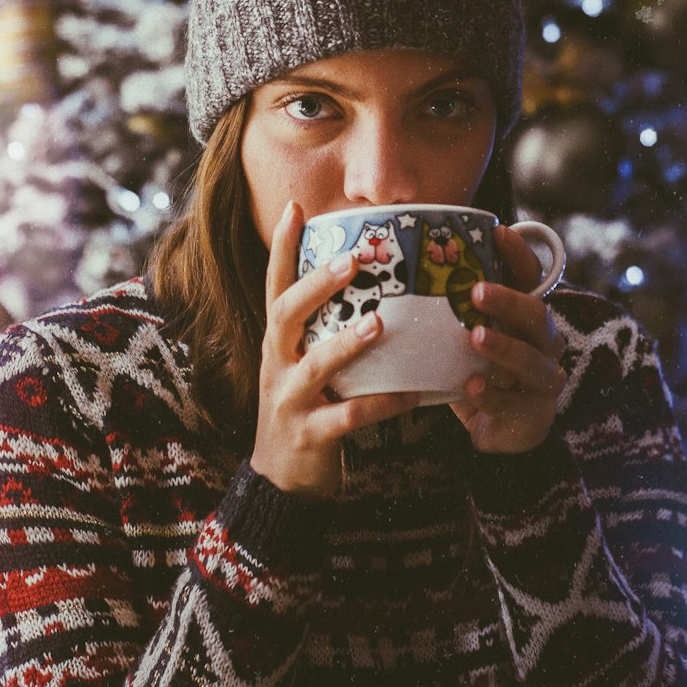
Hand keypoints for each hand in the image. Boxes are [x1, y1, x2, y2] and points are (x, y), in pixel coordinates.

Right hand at [250, 200, 416, 499]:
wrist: (279, 478)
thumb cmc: (302, 406)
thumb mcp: (301, 361)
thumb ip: (323, 327)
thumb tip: (371, 283)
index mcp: (277, 341)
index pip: (274, 285)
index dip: (282, 248)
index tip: (296, 207)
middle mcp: (276, 362)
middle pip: (285, 315)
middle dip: (316, 286)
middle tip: (351, 260)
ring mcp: (289, 399)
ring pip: (315, 365)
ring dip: (347, 343)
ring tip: (379, 323)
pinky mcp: (310, 434)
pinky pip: (348, 417)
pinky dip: (381, 404)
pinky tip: (412, 394)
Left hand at [449, 224, 566, 454]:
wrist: (494, 431)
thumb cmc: (476, 371)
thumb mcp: (464, 337)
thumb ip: (451, 309)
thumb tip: (405, 267)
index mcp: (527, 318)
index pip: (532, 278)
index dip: (519, 255)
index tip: (498, 231)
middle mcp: (544, 344)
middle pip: (537, 315)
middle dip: (508, 301)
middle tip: (476, 291)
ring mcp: (544, 379)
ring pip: (532, 360)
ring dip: (504, 346)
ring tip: (475, 337)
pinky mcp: (534, 414)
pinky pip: (513, 402)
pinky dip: (492, 394)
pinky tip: (471, 387)